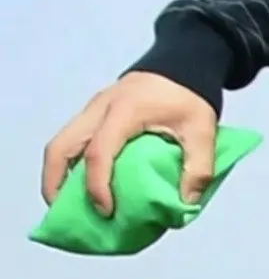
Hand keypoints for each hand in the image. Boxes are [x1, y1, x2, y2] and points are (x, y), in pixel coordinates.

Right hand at [41, 72, 217, 214]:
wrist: (181, 65)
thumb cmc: (189, 97)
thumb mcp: (203, 131)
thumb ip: (199, 168)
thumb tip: (185, 204)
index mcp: (124, 112)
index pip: (98, 151)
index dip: (97, 185)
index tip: (106, 211)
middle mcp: (99, 109)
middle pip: (61, 145)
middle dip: (56, 182)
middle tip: (65, 213)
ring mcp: (93, 110)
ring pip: (61, 143)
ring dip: (58, 175)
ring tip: (66, 205)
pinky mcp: (96, 115)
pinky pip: (73, 142)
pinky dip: (70, 166)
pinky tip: (81, 188)